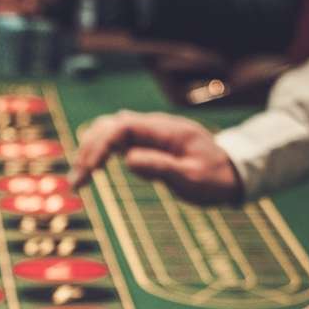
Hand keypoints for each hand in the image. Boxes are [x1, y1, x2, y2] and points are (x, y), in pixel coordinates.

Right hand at [70, 110, 241, 203]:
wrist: (230, 173)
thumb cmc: (214, 178)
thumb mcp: (192, 178)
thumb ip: (162, 167)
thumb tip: (128, 159)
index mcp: (166, 129)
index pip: (122, 127)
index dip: (101, 146)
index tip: (89, 172)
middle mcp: (153, 126)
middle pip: (109, 125)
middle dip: (88, 150)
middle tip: (78, 183)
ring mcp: (148, 133)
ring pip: (108, 130)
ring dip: (89, 151)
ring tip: (78, 180)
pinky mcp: (144, 143)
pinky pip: (115, 141)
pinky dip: (98, 153)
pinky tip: (90, 171)